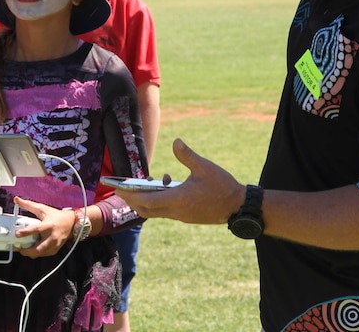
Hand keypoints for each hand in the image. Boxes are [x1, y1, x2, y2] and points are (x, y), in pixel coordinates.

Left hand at [13, 197, 74, 258]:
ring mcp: (55, 244)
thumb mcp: (42, 208)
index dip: (25, 232)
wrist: (71, 222)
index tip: (17, 234)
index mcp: (49, 225)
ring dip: (30, 253)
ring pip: (41, 253)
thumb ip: (28, 205)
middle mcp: (52, 236)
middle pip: (38, 248)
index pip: (36, 229)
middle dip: (26, 251)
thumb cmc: (55, 215)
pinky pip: (44, 254)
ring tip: (23, 250)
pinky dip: (37, 253)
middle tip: (18, 248)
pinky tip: (32, 250)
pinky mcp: (56, 249)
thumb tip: (16, 199)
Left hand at [118, 138, 243, 223]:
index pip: (147, 201)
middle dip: (132, 200)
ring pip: (155, 211)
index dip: (131, 195)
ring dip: (146, 200)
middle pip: (146, 210)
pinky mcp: (186, 216)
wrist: (238, 207)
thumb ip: (187, 155)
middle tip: (122, 189)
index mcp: (179, 199)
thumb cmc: (222, 186)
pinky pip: (166, 210)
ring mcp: (181, 216)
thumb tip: (176, 142)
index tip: (119, 188)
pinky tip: (167, 183)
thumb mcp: (205, 167)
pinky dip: (159, 200)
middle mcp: (177, 211)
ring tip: (147, 182)